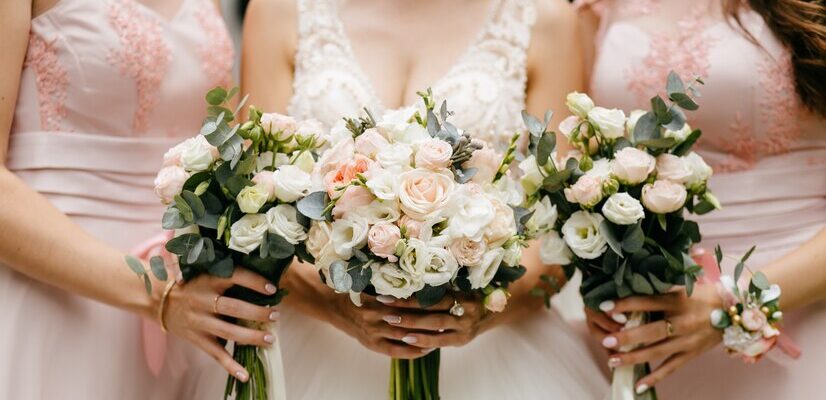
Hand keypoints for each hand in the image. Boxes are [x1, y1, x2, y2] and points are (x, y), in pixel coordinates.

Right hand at [163, 268, 279, 381]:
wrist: (161, 301)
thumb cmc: (193, 285)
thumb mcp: (208, 275)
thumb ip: (229, 279)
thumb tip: (264, 285)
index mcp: (209, 281)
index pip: (235, 277)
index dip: (254, 282)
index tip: (272, 289)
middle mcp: (204, 301)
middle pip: (234, 308)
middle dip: (257, 313)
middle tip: (276, 315)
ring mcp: (200, 322)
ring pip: (229, 332)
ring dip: (251, 337)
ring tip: (270, 339)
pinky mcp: (197, 339)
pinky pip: (216, 354)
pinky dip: (231, 366)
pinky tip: (245, 374)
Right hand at [330, 293, 487, 358]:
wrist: (332, 305)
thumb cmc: (356, 288)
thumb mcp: (372, 279)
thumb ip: (392, 279)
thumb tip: (421, 272)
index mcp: (377, 297)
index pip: (409, 301)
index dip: (429, 301)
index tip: (447, 299)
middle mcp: (375, 315)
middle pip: (410, 319)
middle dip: (432, 319)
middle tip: (451, 317)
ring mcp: (373, 332)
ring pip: (406, 336)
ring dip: (426, 336)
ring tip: (445, 333)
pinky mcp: (373, 345)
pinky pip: (397, 351)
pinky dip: (414, 351)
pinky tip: (428, 349)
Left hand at [377, 294, 490, 351]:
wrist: (494, 312)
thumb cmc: (469, 295)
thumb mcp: (459, 287)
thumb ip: (440, 288)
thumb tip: (408, 280)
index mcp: (461, 293)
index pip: (431, 295)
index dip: (410, 296)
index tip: (389, 294)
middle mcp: (464, 309)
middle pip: (431, 310)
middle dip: (406, 310)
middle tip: (384, 310)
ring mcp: (464, 327)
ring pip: (434, 326)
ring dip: (412, 325)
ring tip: (392, 323)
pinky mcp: (462, 340)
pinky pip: (440, 342)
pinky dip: (423, 341)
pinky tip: (407, 340)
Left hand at [584, 284, 722, 390]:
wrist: (733, 309)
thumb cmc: (701, 294)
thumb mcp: (681, 286)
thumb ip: (657, 289)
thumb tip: (628, 286)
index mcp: (677, 300)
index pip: (646, 302)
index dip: (624, 304)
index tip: (604, 307)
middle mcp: (682, 321)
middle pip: (652, 331)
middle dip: (627, 337)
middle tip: (607, 341)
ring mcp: (687, 340)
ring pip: (658, 352)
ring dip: (634, 358)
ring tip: (613, 361)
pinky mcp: (691, 354)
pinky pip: (671, 368)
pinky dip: (655, 378)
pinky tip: (638, 386)